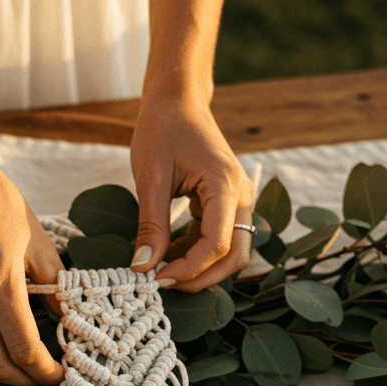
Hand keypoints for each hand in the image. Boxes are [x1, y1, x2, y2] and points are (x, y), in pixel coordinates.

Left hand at [129, 100, 256, 289]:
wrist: (178, 102)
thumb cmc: (162, 130)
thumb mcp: (150, 176)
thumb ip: (150, 225)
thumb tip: (144, 267)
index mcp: (225, 185)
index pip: (216, 244)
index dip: (188, 269)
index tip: (156, 279)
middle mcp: (242, 195)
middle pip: (234, 256)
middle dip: (200, 278)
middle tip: (161, 284)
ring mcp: (239, 200)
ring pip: (231, 252)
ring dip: (199, 268)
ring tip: (161, 267)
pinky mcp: (229, 203)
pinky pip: (220, 238)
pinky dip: (196, 253)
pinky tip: (167, 251)